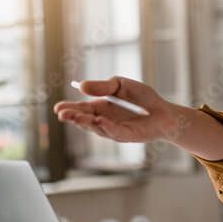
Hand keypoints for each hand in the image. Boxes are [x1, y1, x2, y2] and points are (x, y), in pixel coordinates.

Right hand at [54, 76, 183, 143]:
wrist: (164, 111)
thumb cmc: (143, 99)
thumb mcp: (121, 86)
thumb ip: (103, 86)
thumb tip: (81, 86)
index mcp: (101, 108)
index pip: (81, 109)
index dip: (69, 108)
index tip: (57, 107)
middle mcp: (105, 121)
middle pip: (85, 120)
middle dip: (73, 117)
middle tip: (61, 114)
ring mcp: (115, 130)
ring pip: (97, 128)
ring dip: (86, 122)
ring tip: (75, 116)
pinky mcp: (127, 136)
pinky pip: (115, 132)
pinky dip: (107, 127)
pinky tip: (99, 121)